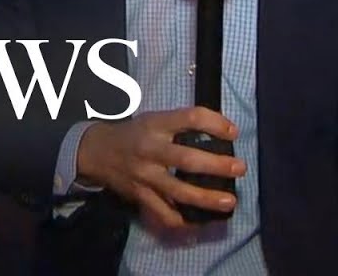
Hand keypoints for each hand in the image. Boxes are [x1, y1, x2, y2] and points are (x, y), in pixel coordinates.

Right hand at [77, 107, 244, 229]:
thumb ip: (182, 125)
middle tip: (239, 168)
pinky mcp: (140, 196)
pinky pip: (164, 213)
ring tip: (229, 201)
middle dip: (216, 165)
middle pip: (187, 159)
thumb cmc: (135, 133)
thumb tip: (222, 134)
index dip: (215, 123)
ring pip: (178, 191)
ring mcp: (145, 176)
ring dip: (206, 198)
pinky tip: (201, 220)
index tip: (234, 132)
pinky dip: (184, 220)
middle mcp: (150, 150)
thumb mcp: (155, 120)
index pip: (190, 118)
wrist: (97, 152)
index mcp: (156, 124)